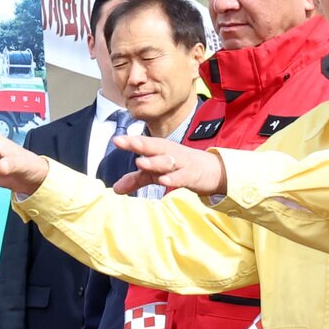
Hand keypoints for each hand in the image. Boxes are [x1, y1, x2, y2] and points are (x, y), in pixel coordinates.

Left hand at [110, 136, 226, 196]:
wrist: (212, 170)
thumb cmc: (180, 167)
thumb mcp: (156, 173)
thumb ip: (136, 179)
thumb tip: (115, 189)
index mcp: (160, 149)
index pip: (144, 144)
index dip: (130, 141)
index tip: (116, 140)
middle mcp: (170, 153)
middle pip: (154, 147)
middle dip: (140, 144)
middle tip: (126, 142)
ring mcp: (181, 164)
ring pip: (166, 161)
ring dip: (153, 162)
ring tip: (140, 162)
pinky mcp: (191, 175)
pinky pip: (181, 176)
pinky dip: (173, 178)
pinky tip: (164, 180)